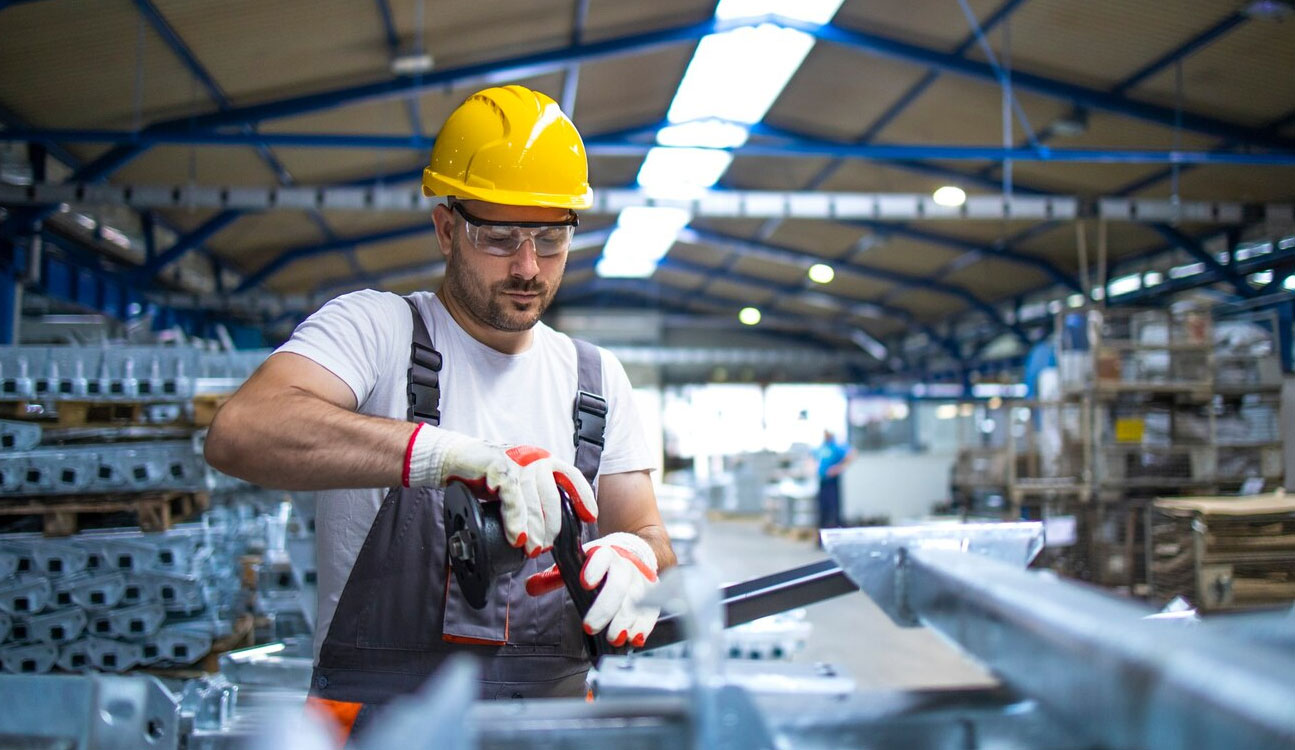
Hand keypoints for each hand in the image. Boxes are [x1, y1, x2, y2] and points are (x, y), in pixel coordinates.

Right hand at [404, 425, 596, 556]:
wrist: (451, 460)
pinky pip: (512, 496)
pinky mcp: (497, 466)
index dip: (583, 496)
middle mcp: (533, 458)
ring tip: (532, 549)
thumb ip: (531, 499)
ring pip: (532, 498)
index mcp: (542, 460)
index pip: (570, 476)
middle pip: (552, 494)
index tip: (589, 517)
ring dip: (533, 528)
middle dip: (552, 525)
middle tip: (546, 547)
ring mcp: (516, 461)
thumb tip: (547, 530)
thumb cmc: (485, 476)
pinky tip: (517, 537)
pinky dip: (515, 519)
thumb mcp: (515, 486)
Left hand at [525, 532, 658, 646]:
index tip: (585, 582)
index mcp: (605, 554)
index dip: (594, 568)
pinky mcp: (653, 595)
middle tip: (591, 626)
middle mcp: (625, 566)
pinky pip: (652, 611)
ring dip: (626, 620)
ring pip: (636, 599)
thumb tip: (530, 587)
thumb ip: (556, 577)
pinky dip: (644, 626)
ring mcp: (641, 581)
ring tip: (614, 638)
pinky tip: (636, 639)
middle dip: (605, 607)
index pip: (601, 557)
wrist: (636, 554)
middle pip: (619, 584)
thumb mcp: (579, 564)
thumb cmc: (601, 564)